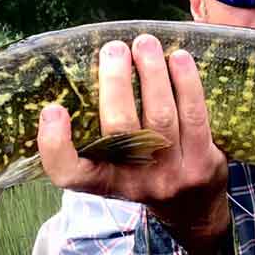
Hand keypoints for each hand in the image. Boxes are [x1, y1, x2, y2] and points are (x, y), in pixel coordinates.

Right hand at [37, 34, 229, 254]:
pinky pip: (194, 116)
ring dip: (152, 73)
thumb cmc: (146, 174)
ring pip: (160, 117)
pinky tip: (179, 59)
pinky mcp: (201, 164)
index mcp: (103, 182)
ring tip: (144, 43)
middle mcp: (134, 182)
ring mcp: (170, 175)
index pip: (69, 174)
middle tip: (113, 49)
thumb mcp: (116, 168)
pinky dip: (186, 83)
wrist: (194, 211)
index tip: (53, 109)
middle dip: (115, 83)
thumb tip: (95, 71)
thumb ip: (100, 134)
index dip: (55, 145)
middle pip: (120, 129)